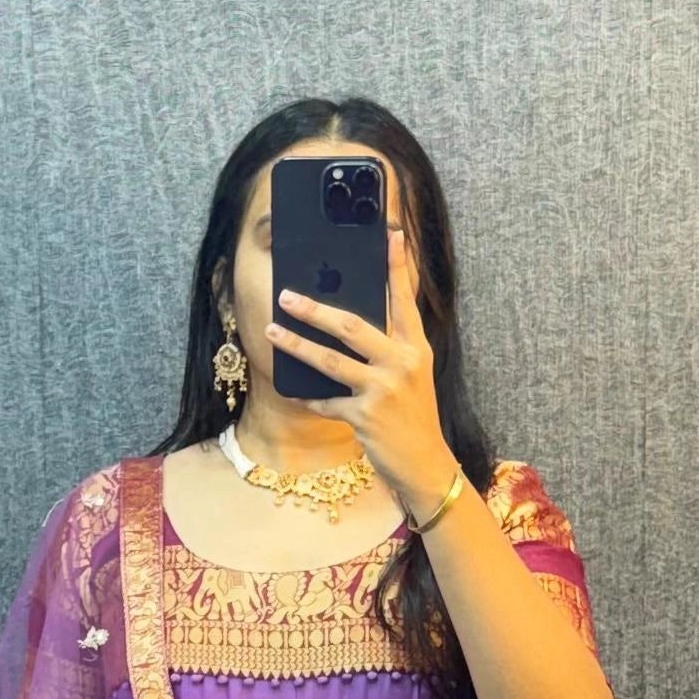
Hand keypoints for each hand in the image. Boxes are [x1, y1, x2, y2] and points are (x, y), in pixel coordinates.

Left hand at [265, 224, 456, 521]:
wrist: (425, 463)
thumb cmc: (414, 417)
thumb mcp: (413, 375)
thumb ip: (391, 347)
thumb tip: (352, 324)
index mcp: (416, 348)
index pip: (404, 300)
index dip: (397, 267)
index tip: (390, 234)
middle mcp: (401, 363)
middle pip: (351, 326)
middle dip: (314, 309)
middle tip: (287, 296)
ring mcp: (382, 390)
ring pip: (330, 360)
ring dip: (297, 345)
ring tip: (272, 331)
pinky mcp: (365, 416)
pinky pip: (327, 401)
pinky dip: (310, 397)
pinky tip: (295, 390)